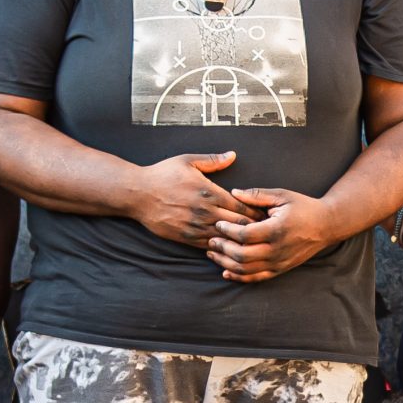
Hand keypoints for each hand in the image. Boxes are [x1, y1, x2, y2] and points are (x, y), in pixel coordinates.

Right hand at [130, 152, 255, 246]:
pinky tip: (229, 246)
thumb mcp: (187, 161)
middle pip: (238, 225)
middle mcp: (204, 211)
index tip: (265, 216)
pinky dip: (221, 247)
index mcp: (209, 192)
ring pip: (225, 238)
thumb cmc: (163, 174)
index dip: (256, 213)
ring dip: (239, 240)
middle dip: (253, 228)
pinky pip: (209, 245)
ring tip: (251, 242)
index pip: (241, 207)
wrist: (137, 194)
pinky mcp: (185, 237)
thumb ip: (213, 160)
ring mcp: (194, 226)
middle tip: (264, 231)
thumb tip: (233, 155)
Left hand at [210, 187, 340, 282]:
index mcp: (277, 229)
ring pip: (246, 270)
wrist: (327, 225)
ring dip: (226, 263)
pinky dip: (238, 277)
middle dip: (223, 248)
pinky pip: (256, 278)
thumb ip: (256, 194)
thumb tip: (233, 192)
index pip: (244, 234)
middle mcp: (277, 249)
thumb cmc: (303, 207)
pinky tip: (226, 271)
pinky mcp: (280, 269)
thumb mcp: (281, 195)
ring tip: (213, 254)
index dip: (227, 230)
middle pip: (241, 255)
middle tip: (211, 239)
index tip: (218, 223)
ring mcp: (279, 262)